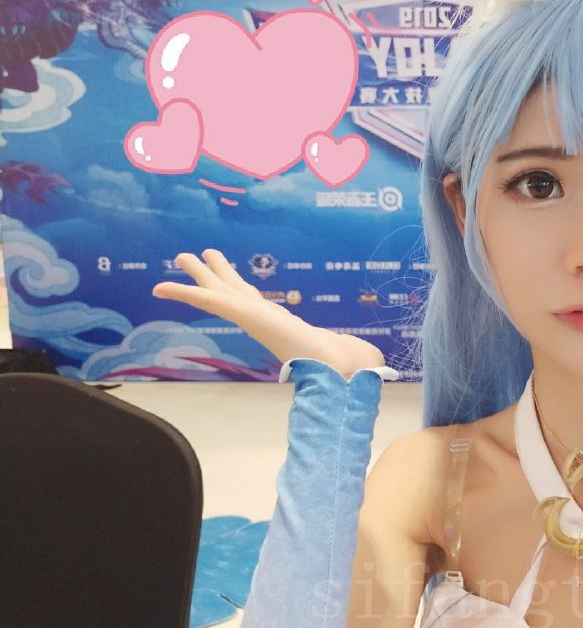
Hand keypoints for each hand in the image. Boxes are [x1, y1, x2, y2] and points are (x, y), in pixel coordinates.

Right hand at [152, 249, 384, 378]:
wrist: (339, 372)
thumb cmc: (348, 364)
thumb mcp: (349, 350)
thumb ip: (357, 353)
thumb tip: (375, 362)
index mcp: (282, 325)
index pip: (255, 303)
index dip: (239, 292)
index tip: (230, 284)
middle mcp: (265, 320)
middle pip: (234, 291)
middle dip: (216, 274)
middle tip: (195, 257)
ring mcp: (254, 317)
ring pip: (220, 292)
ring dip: (200, 275)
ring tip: (183, 255)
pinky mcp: (247, 316)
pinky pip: (212, 302)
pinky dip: (186, 294)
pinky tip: (163, 287)